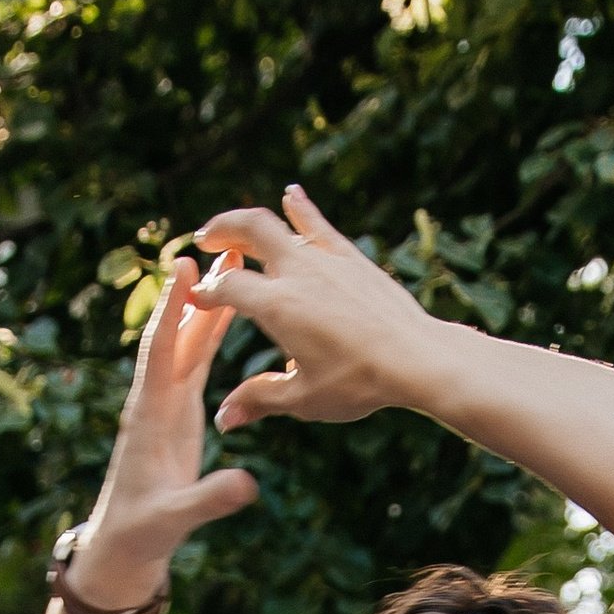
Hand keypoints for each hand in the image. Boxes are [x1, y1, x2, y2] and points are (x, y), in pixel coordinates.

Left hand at [63, 254, 259, 606]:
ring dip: (210, 305)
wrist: (124, 544)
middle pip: (178, 333)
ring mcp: (166, 404)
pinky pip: (196, 362)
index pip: (161, 352)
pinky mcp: (178, 412)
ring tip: (234, 264)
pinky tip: (230, 309)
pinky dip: (211, 333)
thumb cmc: (142, 532)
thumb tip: (247, 485)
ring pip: (189, 343)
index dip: (172, 310)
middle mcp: (155, 400)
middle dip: (199, 291)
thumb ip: (209, 500)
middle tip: (226, 249)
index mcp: (149, 416)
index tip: (183, 267)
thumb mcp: (175, 519)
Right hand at [192, 185, 437, 432]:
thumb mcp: (304, 398)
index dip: (206, 292)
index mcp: (277, 307)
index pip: (227, 287)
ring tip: (235, 226)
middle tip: (205, 241)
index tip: (197, 300)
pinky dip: (301, 208)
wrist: (416, 358)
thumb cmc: (359, 382)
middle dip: (220, 231)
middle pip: (247, 230)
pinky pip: (319, 225)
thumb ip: (259, 399)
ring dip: (251, 220)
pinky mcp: (351, 257)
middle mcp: (297, 274)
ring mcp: (325, 260)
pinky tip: (291, 194)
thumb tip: (223, 419)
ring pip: (280, 222)